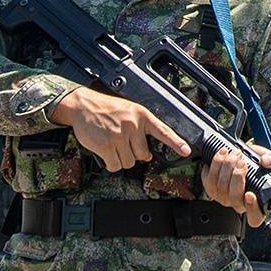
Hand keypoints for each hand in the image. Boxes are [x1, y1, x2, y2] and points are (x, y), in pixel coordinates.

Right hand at [49, 86, 187, 173]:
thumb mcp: (129, 111)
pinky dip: (111, 163)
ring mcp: (119, 136)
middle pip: (143, 155)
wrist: (83, 105)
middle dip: (133, 154)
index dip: (176, 142)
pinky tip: (106, 152)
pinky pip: (115, 165)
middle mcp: (132, 125)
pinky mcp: (106, 146)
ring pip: (129, 162)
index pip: (163, 131)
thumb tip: (147, 155)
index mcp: (141, 115)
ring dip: (120, 159)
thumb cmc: (106, 109)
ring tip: (112, 144)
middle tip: (122, 143)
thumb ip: (141, 129)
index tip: (186, 151)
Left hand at [202, 141, 270, 225]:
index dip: (252, 208)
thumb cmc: (260, 165)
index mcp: (258, 204)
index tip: (250, 194)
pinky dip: (215, 166)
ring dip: (226, 168)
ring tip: (233, 154)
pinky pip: (209, 181)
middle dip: (237, 177)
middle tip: (242, 162)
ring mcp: (225, 198)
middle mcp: (240, 204)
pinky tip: (221, 156)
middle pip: (235, 198)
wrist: (244, 158)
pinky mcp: (212, 189)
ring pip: (221, 188)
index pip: (255, 217)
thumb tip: (266, 161)